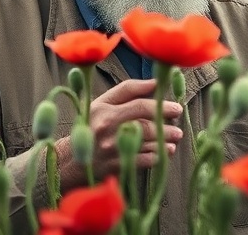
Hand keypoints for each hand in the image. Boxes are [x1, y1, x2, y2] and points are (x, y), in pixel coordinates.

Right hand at [57, 79, 183, 188]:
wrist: (69, 161)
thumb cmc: (91, 126)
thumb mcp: (102, 104)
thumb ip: (127, 91)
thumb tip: (155, 83)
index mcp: (104, 109)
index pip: (137, 101)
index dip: (159, 102)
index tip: (175, 106)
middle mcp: (107, 127)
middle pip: (145, 121)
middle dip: (166, 120)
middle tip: (178, 121)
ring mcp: (111, 148)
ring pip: (147, 140)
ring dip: (166, 138)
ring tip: (175, 136)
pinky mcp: (116, 165)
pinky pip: (145, 159)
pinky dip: (159, 154)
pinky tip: (166, 150)